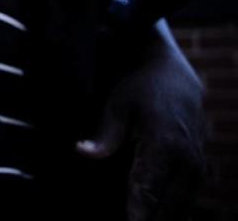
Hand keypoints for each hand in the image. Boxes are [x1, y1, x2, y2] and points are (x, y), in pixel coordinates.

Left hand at [75, 38, 205, 219]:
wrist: (173, 76)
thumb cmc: (140, 89)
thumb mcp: (117, 106)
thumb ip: (104, 135)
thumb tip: (82, 151)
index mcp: (165, 145)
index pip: (147, 191)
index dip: (135, 213)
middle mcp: (187, 160)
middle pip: (168, 208)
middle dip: (147, 219)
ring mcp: (197, 167)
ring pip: (181, 209)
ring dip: (161, 216)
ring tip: (136, 218)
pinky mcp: (199, 171)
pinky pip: (187, 201)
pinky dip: (170, 211)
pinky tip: (150, 214)